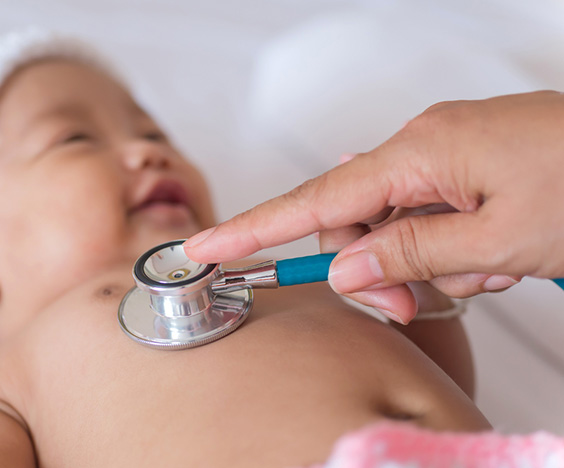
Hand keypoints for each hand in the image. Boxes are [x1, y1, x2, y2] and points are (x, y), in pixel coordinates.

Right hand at [184, 91, 563, 322]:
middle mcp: (422, 147)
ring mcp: (444, 157)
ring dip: (423, 265)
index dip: (254, 227)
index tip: (206, 246)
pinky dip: (449, 252)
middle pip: (355, 220)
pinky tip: (496, 258)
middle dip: (376, 271)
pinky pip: (428, 219)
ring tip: (487, 273)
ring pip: (394, 226)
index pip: (315, 200)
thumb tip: (349, 269)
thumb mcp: (500, 241)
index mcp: (420, 151)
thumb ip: (411, 254)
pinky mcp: (466, 170)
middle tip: (415, 305)